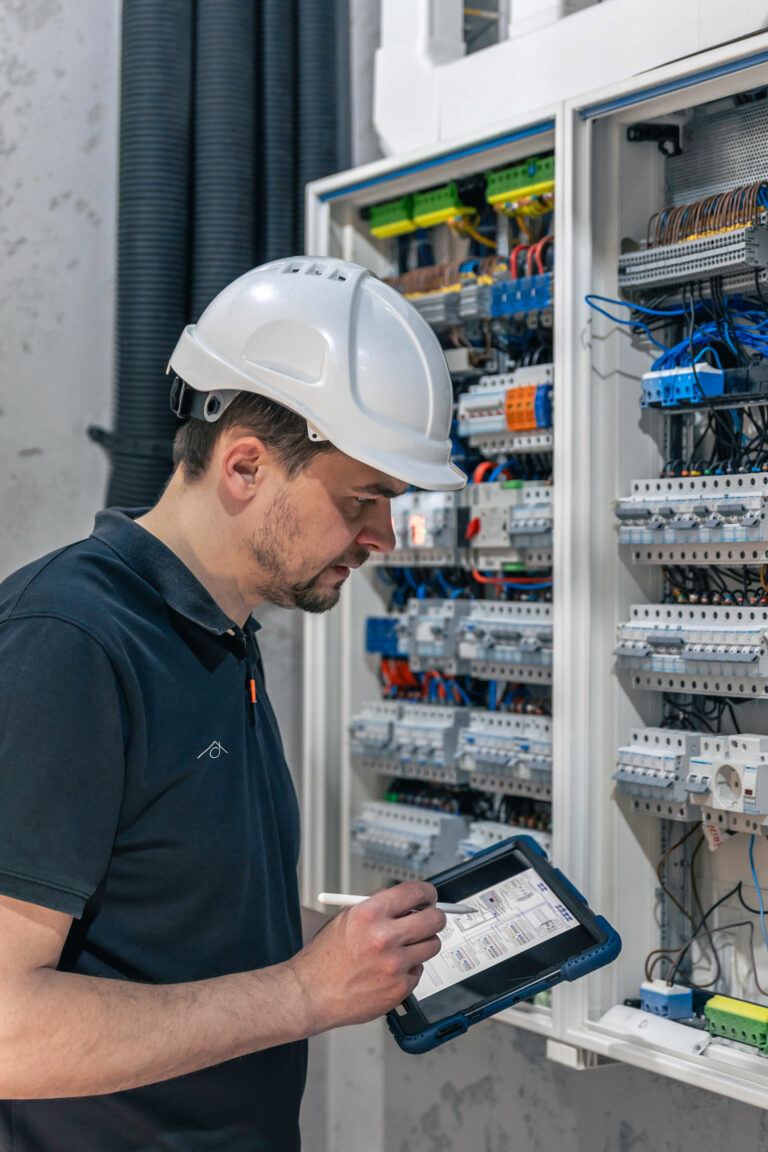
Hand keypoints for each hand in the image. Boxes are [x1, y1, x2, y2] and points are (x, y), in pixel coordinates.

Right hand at [287, 881, 445, 1032]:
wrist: (312, 992)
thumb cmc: (325, 957)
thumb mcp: (347, 917)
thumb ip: (378, 906)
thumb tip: (407, 901)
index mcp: (370, 913)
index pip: (416, 892)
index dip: (427, 892)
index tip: (429, 896)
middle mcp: (384, 937)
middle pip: (434, 920)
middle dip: (434, 917)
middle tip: (429, 920)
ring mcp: (395, 964)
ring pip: (432, 945)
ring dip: (423, 944)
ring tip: (404, 947)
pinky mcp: (399, 987)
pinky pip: (419, 970)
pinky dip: (409, 968)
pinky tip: (389, 970)